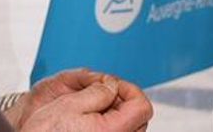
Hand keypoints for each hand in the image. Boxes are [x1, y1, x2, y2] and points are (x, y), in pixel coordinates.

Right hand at [17, 73, 152, 131]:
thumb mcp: (71, 103)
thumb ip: (99, 92)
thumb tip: (113, 86)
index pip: (142, 106)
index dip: (129, 89)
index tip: (113, 85)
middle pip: (139, 118)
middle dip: (123, 100)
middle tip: (102, 93)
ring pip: (129, 129)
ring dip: (116, 114)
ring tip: (91, 108)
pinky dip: (109, 126)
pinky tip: (90, 123)